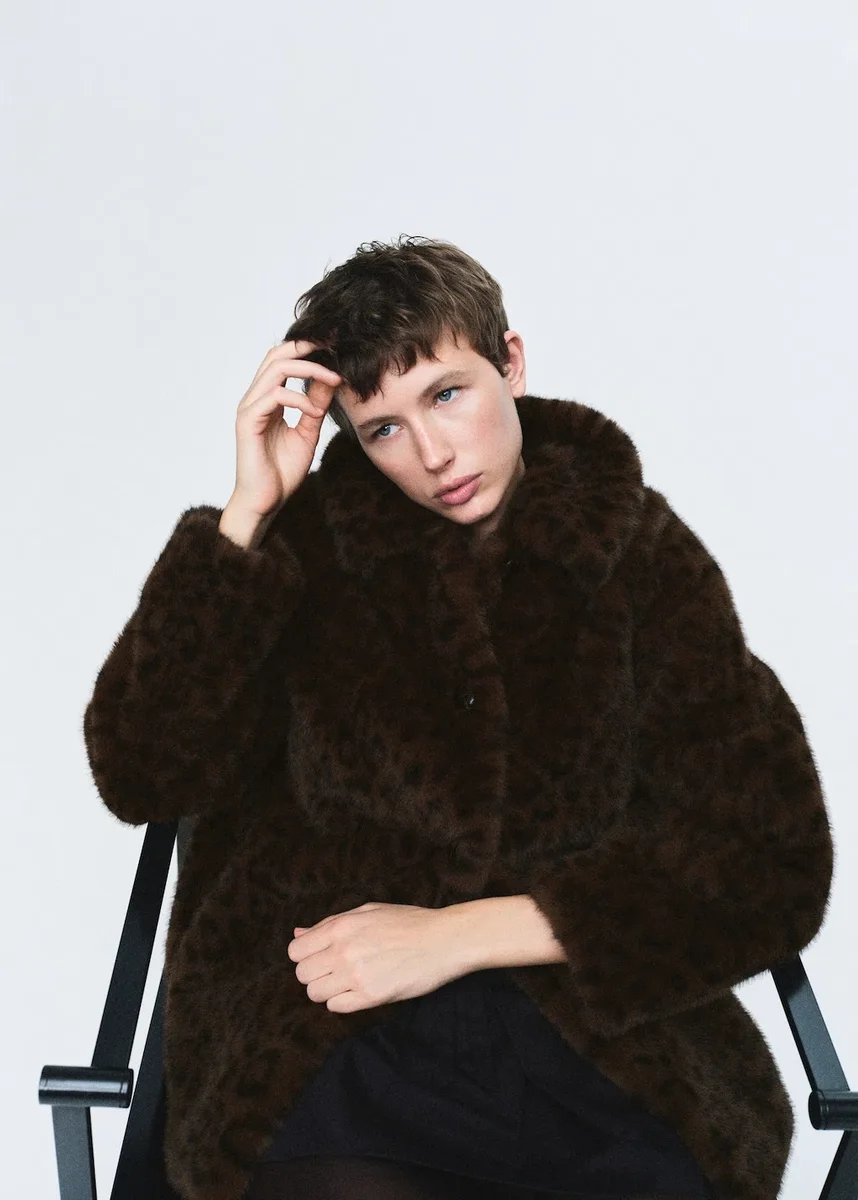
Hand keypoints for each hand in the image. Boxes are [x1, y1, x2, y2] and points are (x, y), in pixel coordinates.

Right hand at [228, 339, 342, 518]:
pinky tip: (316, 413)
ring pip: (276, 369)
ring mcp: (249, 408)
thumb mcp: (308, 432)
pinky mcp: (247, 422)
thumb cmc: (281, 472)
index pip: (283, 360)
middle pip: (276, 354)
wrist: (265, 501)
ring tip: (334, 380)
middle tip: (335, 348)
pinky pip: (274, 396)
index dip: (307, 349)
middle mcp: (255, 398)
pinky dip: (299, 399)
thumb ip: (316, 405)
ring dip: (309, 370)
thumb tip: (331, 380)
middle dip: (307, 347)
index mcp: (267, 399)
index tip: (335, 348)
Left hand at [287, 902, 460, 1012]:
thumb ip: (329, 924)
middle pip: (302, 974)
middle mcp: (343, 951)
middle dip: (315, 973)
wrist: (443, 940)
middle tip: (335, 969)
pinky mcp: (371, 997)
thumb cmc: (407, 922)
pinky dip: (343, 1001)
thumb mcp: (367, 912)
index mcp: (341, 927)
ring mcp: (356, 975)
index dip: (305, 955)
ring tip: (348, 980)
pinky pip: (336, 1007)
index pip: (296, 951)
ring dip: (327, 989)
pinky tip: (359, 989)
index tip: (320, 956)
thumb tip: (298, 933)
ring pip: (315, 993)